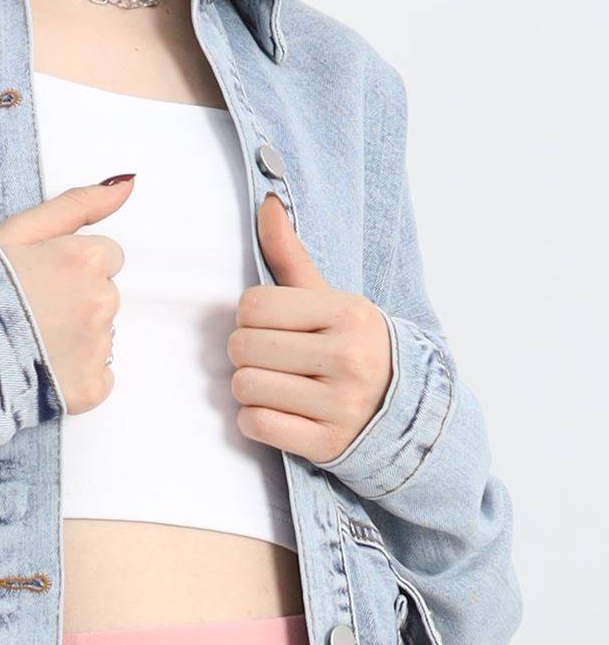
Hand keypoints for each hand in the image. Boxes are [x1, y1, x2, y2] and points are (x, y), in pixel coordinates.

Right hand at [0, 177, 132, 414]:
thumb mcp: (20, 230)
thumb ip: (78, 204)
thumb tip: (124, 185)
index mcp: (86, 259)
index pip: (107, 257)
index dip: (72, 268)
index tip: (43, 279)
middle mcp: (100, 301)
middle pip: (104, 296)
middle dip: (76, 302)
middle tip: (32, 311)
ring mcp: (97, 347)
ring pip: (100, 337)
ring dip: (74, 339)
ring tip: (31, 340)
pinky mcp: (90, 386)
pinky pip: (97, 377)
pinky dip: (74, 376)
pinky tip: (42, 367)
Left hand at [227, 192, 392, 461]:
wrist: (400, 409)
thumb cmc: (352, 345)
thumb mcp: (330, 298)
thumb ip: (290, 255)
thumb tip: (267, 201)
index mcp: (348, 313)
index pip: (252, 306)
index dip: (251, 316)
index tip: (274, 326)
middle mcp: (348, 357)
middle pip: (243, 347)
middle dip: (248, 352)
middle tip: (274, 357)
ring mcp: (339, 404)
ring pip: (244, 386)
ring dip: (250, 387)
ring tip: (277, 383)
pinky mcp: (326, 443)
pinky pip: (255, 424)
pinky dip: (256, 420)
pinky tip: (279, 411)